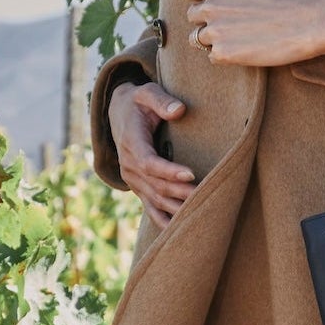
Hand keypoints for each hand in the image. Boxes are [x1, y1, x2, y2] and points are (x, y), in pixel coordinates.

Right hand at [109, 79, 196, 228]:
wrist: (118, 113)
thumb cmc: (139, 102)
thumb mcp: (147, 93)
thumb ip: (161, 101)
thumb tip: (179, 110)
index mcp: (131, 142)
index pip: (149, 162)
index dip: (168, 171)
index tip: (190, 175)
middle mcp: (128, 164)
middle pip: (155, 184)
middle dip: (180, 193)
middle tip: (206, 196)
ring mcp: (132, 178)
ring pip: (154, 198)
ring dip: (176, 207)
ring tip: (199, 214)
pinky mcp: (137, 185)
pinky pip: (149, 206)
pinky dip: (162, 219)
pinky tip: (178, 231)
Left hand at [180, 0, 324, 66]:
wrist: (310, 22)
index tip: (211, 5)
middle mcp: (211, 6)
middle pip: (191, 16)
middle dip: (207, 20)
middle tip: (228, 25)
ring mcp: (216, 31)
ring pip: (198, 39)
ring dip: (214, 40)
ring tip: (236, 39)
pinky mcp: (224, 53)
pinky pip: (212, 56)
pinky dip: (225, 56)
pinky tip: (242, 51)